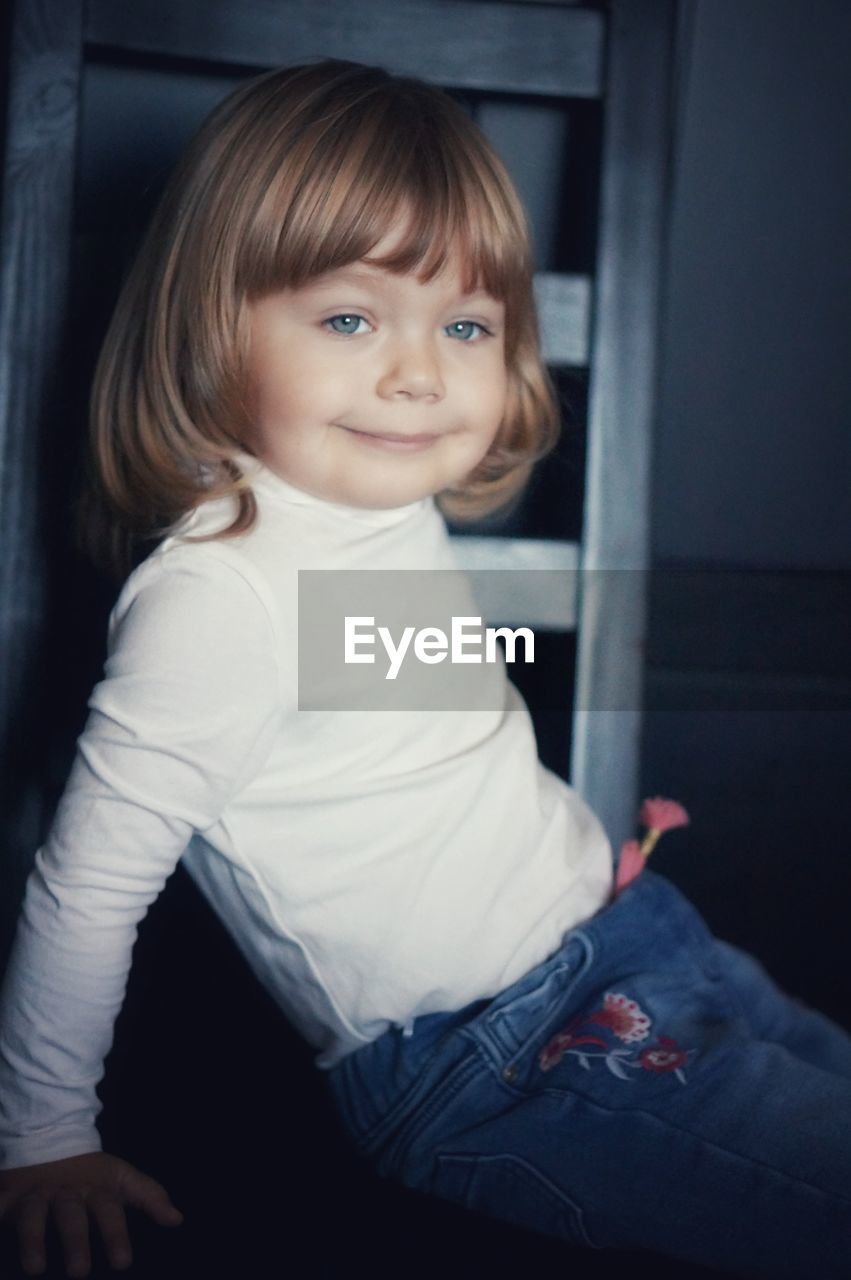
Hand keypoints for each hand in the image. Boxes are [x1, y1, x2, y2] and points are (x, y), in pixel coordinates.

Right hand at [0, 1151, 182, 1276]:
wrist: (50, 1139)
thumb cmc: (90, 1172)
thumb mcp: (121, 1178)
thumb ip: (149, 1197)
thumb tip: (177, 1220)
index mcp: (96, 1189)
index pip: (110, 1212)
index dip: (116, 1236)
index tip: (122, 1262)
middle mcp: (65, 1193)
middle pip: (71, 1216)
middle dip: (76, 1242)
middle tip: (80, 1272)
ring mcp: (35, 1195)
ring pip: (32, 1215)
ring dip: (33, 1240)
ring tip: (36, 1268)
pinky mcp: (9, 1197)